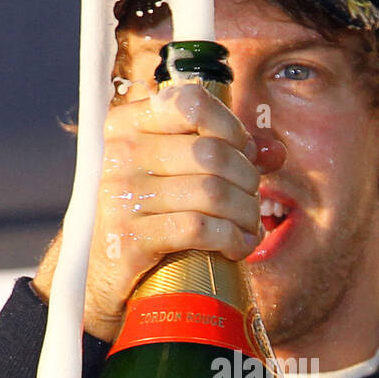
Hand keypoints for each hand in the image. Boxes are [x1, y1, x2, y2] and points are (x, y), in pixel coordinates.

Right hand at [33, 82, 262, 340]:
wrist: (104, 275)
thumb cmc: (149, 217)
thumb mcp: (176, 174)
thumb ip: (226, 154)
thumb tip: (274, 152)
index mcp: (127, 125)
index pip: (191, 102)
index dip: (231, 127)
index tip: (245, 154)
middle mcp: (119, 154)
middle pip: (211, 153)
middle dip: (247, 180)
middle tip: (251, 201)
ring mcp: (121, 196)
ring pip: (212, 193)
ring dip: (245, 213)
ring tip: (248, 227)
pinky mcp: (130, 238)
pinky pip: (199, 229)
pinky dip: (232, 239)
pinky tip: (238, 247)